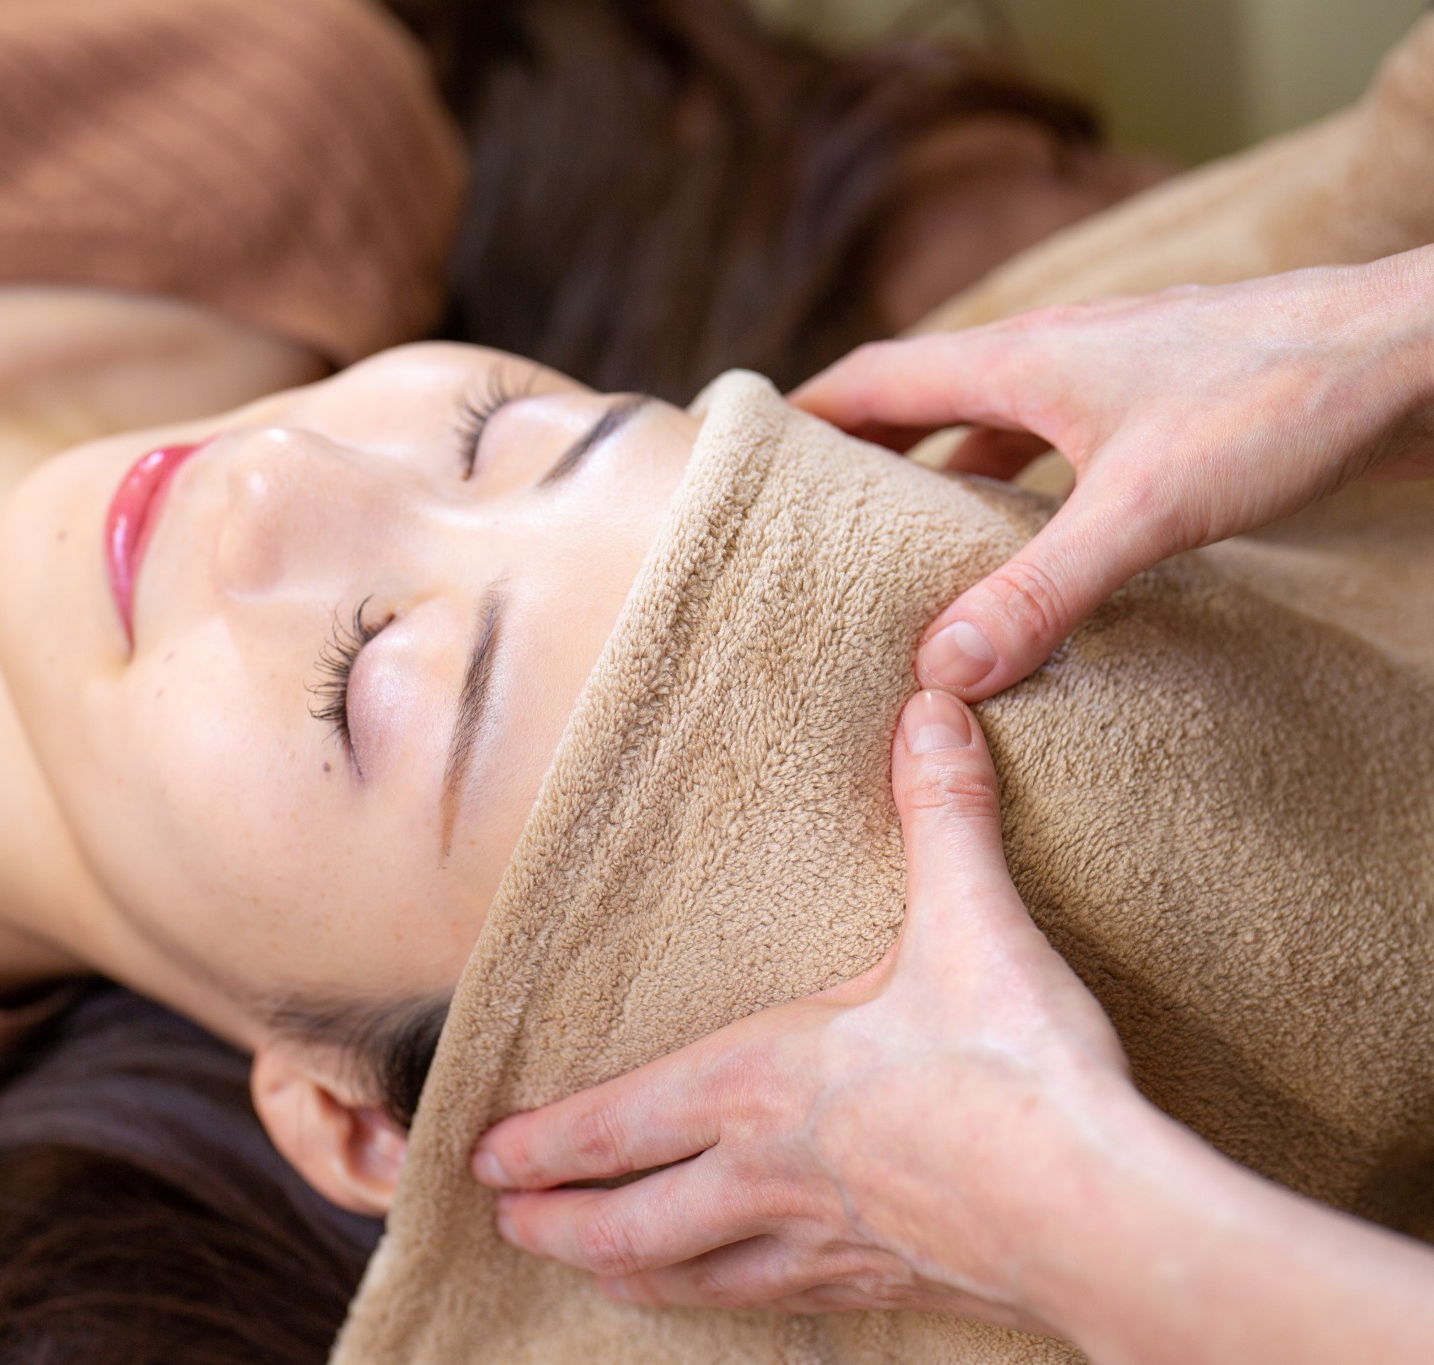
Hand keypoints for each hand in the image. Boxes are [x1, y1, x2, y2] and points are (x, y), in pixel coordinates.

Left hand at [472, 691, 1129, 1329]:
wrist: (1102, 1215)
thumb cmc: (1017, 1070)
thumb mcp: (971, 921)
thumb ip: (942, 812)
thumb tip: (932, 704)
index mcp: (760, 1086)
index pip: (616, 1125)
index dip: (542, 1143)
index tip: (481, 1154)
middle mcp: (768, 1176)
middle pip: (629, 1223)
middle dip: (556, 1222)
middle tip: (502, 1220)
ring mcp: (823, 1246)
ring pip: (691, 1278)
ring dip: (627, 1275)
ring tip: (591, 1272)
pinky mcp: (886, 1289)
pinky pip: (774, 1303)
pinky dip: (725, 1301)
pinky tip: (731, 1297)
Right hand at [791, 247, 1433, 701]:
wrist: (1416, 352)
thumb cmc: (1280, 398)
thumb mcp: (1145, 507)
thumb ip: (1041, 588)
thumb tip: (941, 670)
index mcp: (1022, 356)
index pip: (878, 375)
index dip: (807, 412)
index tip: (748, 454)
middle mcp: (1055, 358)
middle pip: (927, 402)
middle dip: (866, 460)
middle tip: (816, 530)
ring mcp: (1112, 382)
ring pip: (997, 428)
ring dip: (948, 480)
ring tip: (909, 553)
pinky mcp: (1164, 414)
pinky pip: (1061, 451)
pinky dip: (1025, 492)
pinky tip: (1037, 546)